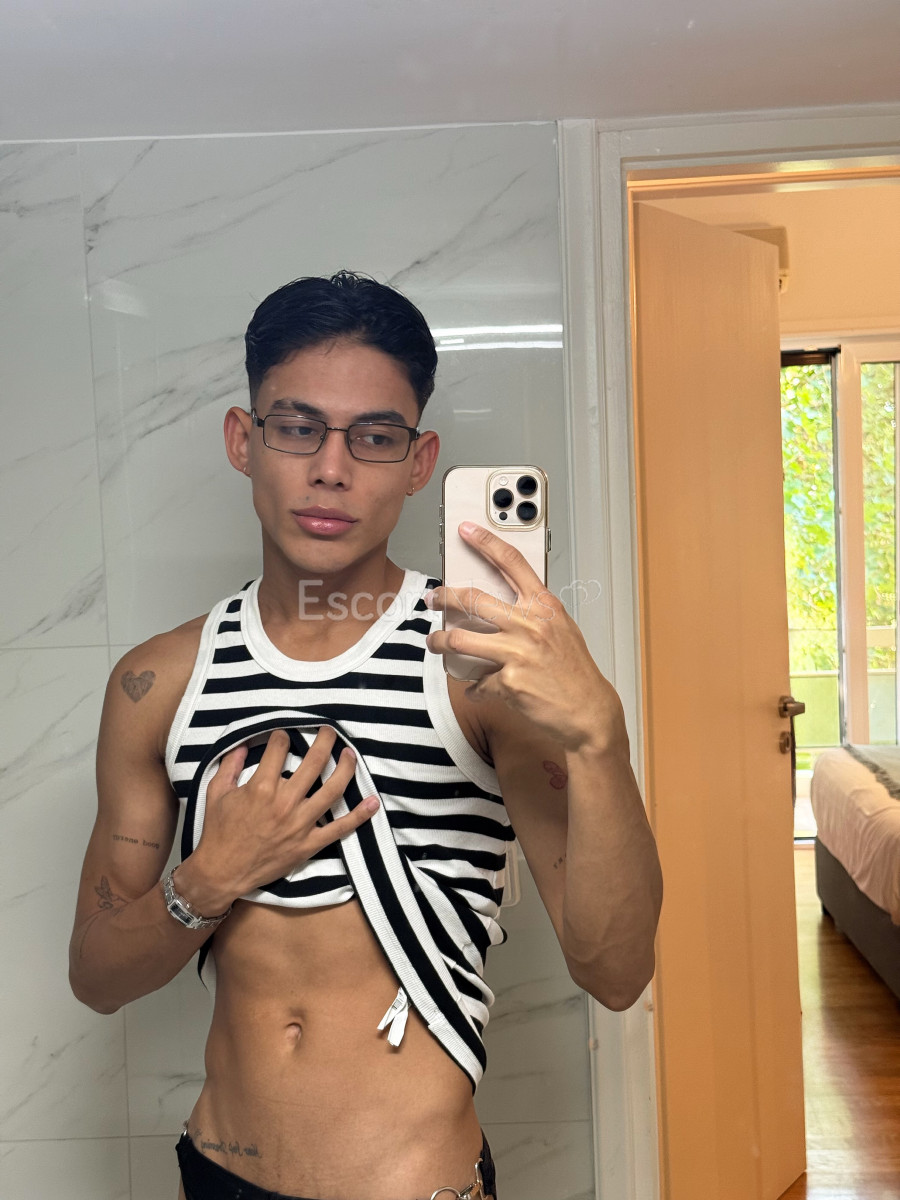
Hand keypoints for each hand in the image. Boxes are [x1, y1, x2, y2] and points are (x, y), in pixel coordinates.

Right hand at [180, 727, 378, 911]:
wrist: (222, 872)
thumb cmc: (218, 832)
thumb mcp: (216, 793)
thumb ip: (230, 765)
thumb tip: (243, 744)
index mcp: (261, 787)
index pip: (279, 750)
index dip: (282, 737)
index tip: (284, 735)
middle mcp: (285, 802)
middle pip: (313, 762)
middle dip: (324, 741)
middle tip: (329, 731)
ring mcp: (300, 824)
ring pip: (333, 790)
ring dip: (346, 768)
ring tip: (350, 754)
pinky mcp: (309, 844)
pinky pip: (340, 829)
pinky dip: (359, 816)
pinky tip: (373, 802)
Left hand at [425, 522, 623, 751]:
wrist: (589, 711)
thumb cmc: (575, 671)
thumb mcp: (561, 628)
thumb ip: (533, 612)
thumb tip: (501, 603)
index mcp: (544, 606)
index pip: (512, 563)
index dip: (486, 542)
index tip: (466, 530)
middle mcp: (530, 624)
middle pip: (473, 600)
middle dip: (444, 597)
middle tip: (432, 598)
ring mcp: (518, 653)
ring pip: (460, 641)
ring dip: (440, 642)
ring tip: (434, 643)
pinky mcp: (509, 682)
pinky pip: (477, 683)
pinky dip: (474, 688)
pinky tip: (477, 689)